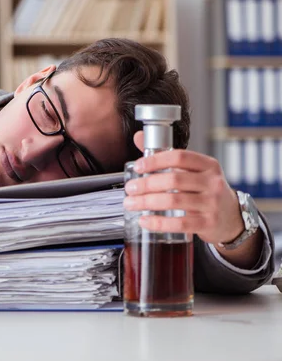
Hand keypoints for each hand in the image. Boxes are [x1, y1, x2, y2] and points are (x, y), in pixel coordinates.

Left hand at [123, 149, 243, 244]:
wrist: (231, 217)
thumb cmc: (206, 191)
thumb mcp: (193, 171)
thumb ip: (166, 157)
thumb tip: (139, 137)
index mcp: (208, 165)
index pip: (179, 157)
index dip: (156, 160)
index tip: (138, 166)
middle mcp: (212, 182)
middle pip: (173, 180)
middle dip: (146, 184)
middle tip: (130, 188)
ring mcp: (212, 203)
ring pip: (174, 201)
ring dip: (146, 203)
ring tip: (130, 204)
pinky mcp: (208, 223)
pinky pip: (179, 223)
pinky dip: (158, 222)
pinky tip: (144, 220)